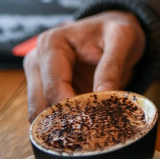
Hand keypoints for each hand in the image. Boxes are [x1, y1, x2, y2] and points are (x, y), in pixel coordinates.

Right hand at [24, 10, 146, 121]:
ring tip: (91, 125)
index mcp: (51, 44)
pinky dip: (65, 125)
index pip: (54, 88)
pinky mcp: (45, 93)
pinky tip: (85, 123)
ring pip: (40, 116)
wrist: (113, 32)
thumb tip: (103, 97)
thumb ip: (112, 67)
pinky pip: (49, 118)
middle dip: (66, 121)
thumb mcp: (122, 39)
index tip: (96, 120)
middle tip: (93, 127)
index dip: (73, 108)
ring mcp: (38, 79)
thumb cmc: (115, 31)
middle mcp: (37, 62)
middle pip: (41, 106)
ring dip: (64, 126)